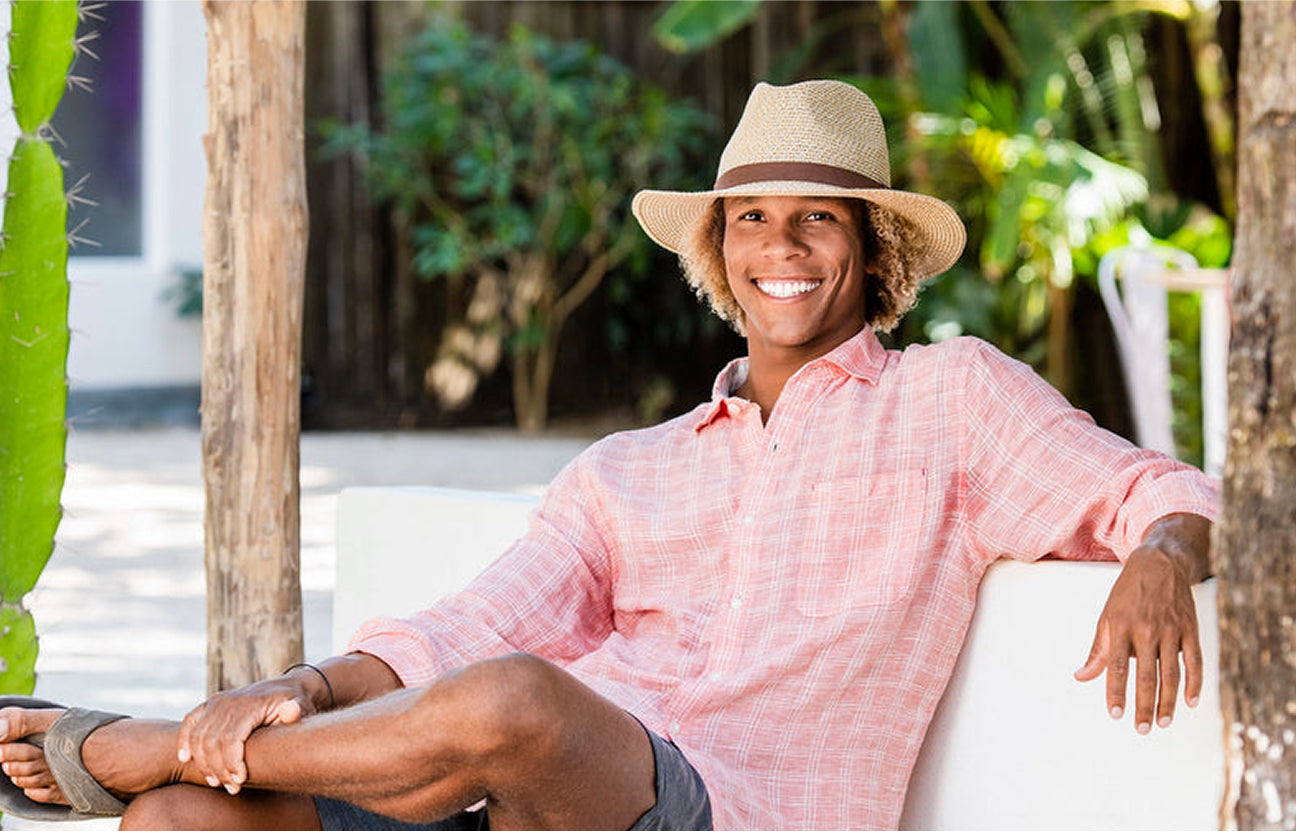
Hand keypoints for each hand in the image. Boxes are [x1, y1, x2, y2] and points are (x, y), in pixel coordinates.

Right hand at [176, 670, 322, 793]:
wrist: (287, 688)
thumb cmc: (295, 704)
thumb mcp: (301, 706)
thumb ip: (295, 711)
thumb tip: (292, 711)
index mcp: (250, 704)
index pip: (231, 739)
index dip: (232, 763)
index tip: (241, 781)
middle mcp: (229, 701)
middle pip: (213, 742)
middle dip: (220, 769)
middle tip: (232, 787)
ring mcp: (217, 701)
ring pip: (199, 737)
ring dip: (204, 763)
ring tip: (217, 781)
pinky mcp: (210, 704)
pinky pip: (190, 722)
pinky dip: (184, 741)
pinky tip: (185, 759)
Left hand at [1074, 514, 1209, 732]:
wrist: (1158, 564)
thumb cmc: (1127, 595)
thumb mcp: (1106, 618)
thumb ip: (1097, 650)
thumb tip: (1081, 677)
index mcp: (1120, 627)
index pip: (1115, 666)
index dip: (1116, 691)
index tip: (1115, 714)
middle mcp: (1145, 630)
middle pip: (1146, 675)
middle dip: (1144, 705)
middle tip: (1141, 729)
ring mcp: (1170, 630)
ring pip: (1171, 673)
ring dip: (1168, 701)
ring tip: (1162, 723)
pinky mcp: (1190, 629)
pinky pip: (1194, 661)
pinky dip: (1194, 682)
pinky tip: (1190, 702)